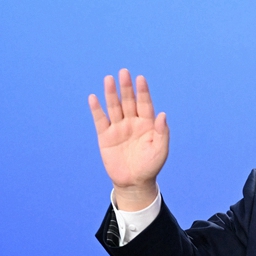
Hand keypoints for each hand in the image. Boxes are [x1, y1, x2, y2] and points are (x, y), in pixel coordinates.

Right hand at [88, 69, 168, 209]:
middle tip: (124, 72)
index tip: (140, 78)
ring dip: (111, 93)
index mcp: (147, 124)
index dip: (143, 91)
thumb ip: (162, 132)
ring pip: (114, 107)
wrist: (134, 182)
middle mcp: (132, 122)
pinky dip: (96, 109)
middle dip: (126, 87)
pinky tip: (93, 97)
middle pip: (128, 101)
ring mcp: (118, 128)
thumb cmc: (151, 166)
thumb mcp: (160, 150)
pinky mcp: (105, 136)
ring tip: (109, 79)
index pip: (145, 103)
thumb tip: (162, 114)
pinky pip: (100, 120)